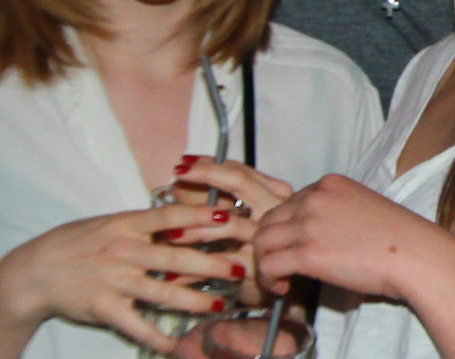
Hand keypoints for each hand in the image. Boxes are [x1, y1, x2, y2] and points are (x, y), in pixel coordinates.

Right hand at [0, 202, 246, 354]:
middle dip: (212, 264)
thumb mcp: (111, 223)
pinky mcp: (104, 308)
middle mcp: (123, 251)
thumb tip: (186, 218)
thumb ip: (146, 224)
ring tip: (221, 306)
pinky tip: (177, 345)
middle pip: (176, 257)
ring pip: (163, 293)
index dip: (201, 215)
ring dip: (195, 301)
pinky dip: (158, 338)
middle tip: (240, 268)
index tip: (230, 215)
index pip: (170, 217)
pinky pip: (136, 326)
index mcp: (127, 224)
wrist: (35, 272)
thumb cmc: (76, 243)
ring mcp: (114, 280)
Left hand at [166, 156, 294, 304]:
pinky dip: (193, 270)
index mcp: (275, 194)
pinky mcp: (260, 266)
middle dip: (205, 174)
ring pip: (229, 222)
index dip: (210, 164)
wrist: (286, 291)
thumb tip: (179, 186)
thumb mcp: (239, 219)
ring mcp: (270, 236)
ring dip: (194, 226)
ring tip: (168, 232)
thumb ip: (213, 201)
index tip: (185, 162)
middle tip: (178, 173)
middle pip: (240, 182)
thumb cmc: (259, 251)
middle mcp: (276, 209)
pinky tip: (173, 275)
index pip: (241, 171)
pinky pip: (221, 262)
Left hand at [252, 173, 448, 301]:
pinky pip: (268, 264)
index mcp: (329, 184)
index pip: (288, 203)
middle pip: (268, 219)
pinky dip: (269, 279)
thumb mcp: (361, 208)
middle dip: (270, 244)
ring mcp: (309, 224)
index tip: (295, 247)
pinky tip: (284, 287)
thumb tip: (315, 236)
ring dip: (265, 262)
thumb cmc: (398, 238)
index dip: (287, 229)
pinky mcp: (307, 252)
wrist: (415, 254)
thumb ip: (334, 212)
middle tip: (282, 265)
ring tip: (280, 278)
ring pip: (261, 240)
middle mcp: (315, 198)